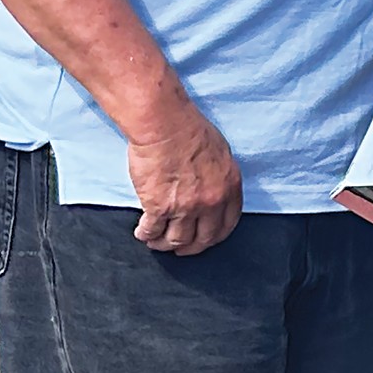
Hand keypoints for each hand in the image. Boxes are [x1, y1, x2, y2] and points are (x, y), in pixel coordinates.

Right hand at [126, 103, 243, 255]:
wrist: (164, 123)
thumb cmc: (189, 129)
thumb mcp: (220, 154)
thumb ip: (220, 178)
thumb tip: (215, 192)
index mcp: (229, 187)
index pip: (227, 225)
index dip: (213, 237)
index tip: (204, 240)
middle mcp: (211, 201)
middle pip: (203, 238)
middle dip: (191, 248)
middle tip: (180, 249)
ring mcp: (186, 207)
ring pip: (177, 239)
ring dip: (165, 244)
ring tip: (156, 241)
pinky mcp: (159, 207)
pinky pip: (153, 230)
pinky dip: (146, 235)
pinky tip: (142, 233)